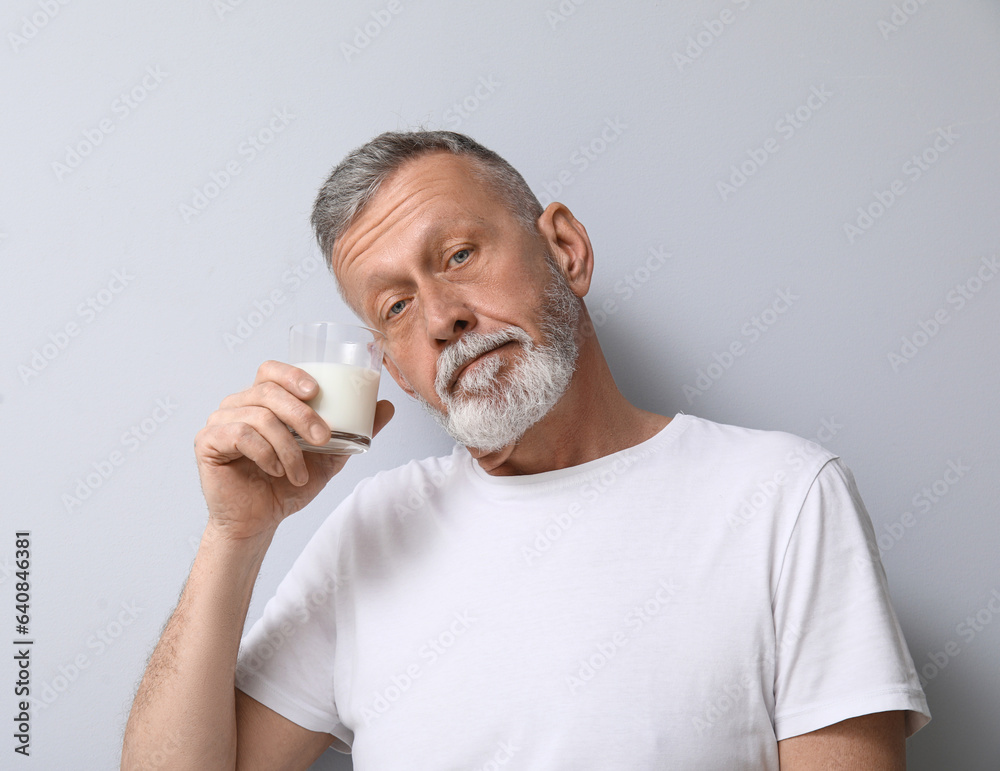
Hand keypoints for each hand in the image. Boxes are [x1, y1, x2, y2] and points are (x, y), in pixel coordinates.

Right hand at [194, 360, 393, 541]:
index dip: (292, 374)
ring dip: (288, 447)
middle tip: (323, 439)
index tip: (316, 392)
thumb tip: (387, 406)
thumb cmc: (288, 484)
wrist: (260, 520)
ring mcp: (220, 421)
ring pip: (259, 416)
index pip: (271, 370)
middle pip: (268, 391)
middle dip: (302, 414)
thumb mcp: (329, 455)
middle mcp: (238, 404)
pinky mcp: (207, 442)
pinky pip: (240, 435)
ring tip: (298, 472)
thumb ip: (355, 430)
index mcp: (263, 400)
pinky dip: (265, 453)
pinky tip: (276, 471)